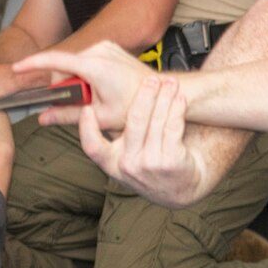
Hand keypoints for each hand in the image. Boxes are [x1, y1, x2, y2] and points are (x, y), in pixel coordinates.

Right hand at [20, 41, 150, 130]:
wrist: (161, 93)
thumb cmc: (136, 105)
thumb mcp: (99, 116)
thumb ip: (66, 115)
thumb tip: (44, 117)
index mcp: (94, 65)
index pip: (54, 61)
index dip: (32, 64)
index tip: (17, 68)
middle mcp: (98, 50)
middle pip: (64, 68)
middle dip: (66, 87)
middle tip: (84, 104)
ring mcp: (104, 46)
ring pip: (75, 65)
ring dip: (78, 83)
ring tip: (99, 97)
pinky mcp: (108, 47)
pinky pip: (86, 61)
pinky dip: (87, 76)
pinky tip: (103, 88)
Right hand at [73, 74, 205, 201]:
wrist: (180, 188)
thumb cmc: (151, 164)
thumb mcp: (127, 156)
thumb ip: (116, 137)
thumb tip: (99, 101)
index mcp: (113, 162)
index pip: (93, 148)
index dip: (87, 129)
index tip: (87, 109)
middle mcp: (129, 165)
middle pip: (134, 124)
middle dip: (144, 96)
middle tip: (150, 79)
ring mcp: (150, 164)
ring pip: (156, 122)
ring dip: (164, 98)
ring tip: (169, 83)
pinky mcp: (171, 162)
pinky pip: (173, 128)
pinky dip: (176, 110)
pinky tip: (179, 99)